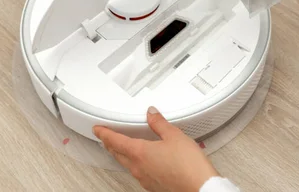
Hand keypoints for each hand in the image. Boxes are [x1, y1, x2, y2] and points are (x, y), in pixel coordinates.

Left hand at [93, 107, 218, 191]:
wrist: (200, 189)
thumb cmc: (188, 166)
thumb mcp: (175, 136)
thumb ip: (160, 123)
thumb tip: (151, 114)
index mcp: (140, 152)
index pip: (115, 141)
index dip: (104, 133)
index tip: (97, 129)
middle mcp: (138, 167)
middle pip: (118, 154)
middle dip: (110, 144)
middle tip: (106, 137)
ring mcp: (145, 178)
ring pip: (127, 164)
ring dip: (122, 154)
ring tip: (123, 147)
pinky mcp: (153, 186)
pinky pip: (138, 172)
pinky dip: (135, 163)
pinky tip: (145, 160)